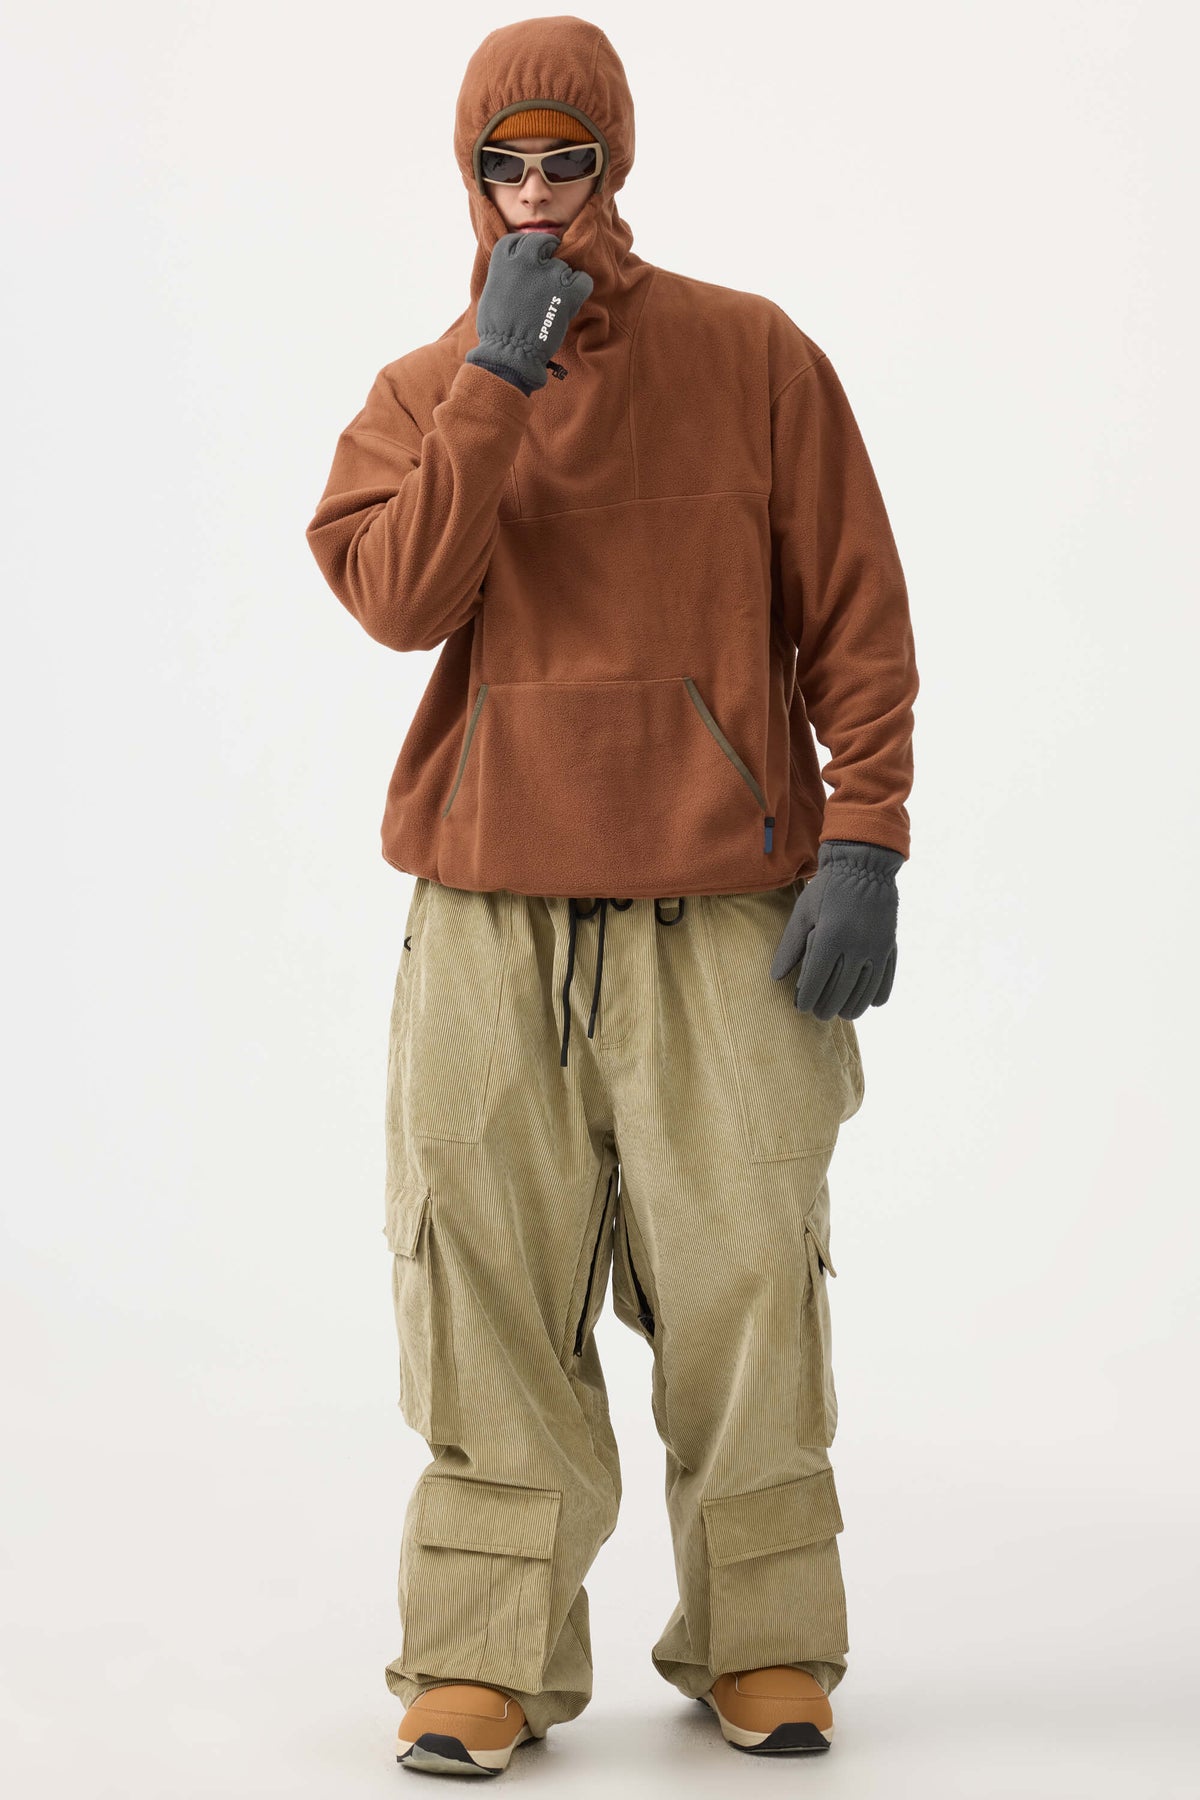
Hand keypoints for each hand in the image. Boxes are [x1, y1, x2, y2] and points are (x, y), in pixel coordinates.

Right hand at [464, 230, 593, 392]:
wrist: (509, 351)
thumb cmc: (496, 329)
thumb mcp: (491, 292)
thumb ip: (504, 274)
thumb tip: (514, 271)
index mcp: (504, 259)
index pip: (518, 240)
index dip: (525, 247)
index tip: (529, 257)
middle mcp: (527, 260)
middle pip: (542, 242)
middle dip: (547, 250)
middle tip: (550, 265)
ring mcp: (550, 274)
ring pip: (563, 265)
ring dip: (560, 279)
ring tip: (553, 300)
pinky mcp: (568, 291)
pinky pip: (583, 279)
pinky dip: (580, 287)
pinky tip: (572, 298)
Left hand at [769, 839, 903, 1018]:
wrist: (864, 865)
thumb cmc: (827, 889)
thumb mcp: (802, 913)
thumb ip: (790, 946)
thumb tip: (776, 977)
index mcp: (830, 938)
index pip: (816, 981)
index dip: (808, 999)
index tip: (802, 1007)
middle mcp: (855, 946)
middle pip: (841, 991)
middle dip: (828, 1007)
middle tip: (820, 1013)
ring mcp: (876, 948)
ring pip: (865, 990)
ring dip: (853, 1006)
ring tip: (843, 1013)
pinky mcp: (890, 945)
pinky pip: (886, 978)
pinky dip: (878, 994)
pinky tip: (870, 1002)